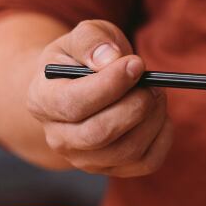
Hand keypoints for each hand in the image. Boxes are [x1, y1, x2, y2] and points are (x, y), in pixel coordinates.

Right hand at [25, 19, 173, 176]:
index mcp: (42, 101)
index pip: (74, 103)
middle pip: (100, 134)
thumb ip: (92, 40)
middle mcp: (59, 138)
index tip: (136, 64)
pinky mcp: (114, 169)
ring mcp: (86, 159)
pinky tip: (158, 115)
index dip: (110, 85)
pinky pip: (147, 162)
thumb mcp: (83, 36)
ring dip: (153, 118)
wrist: (83, 87)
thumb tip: (111, 59)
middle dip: (136, 105)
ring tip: (156, 93)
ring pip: (128, 150)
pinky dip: (163, 136)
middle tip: (153, 83)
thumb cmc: (84, 59)